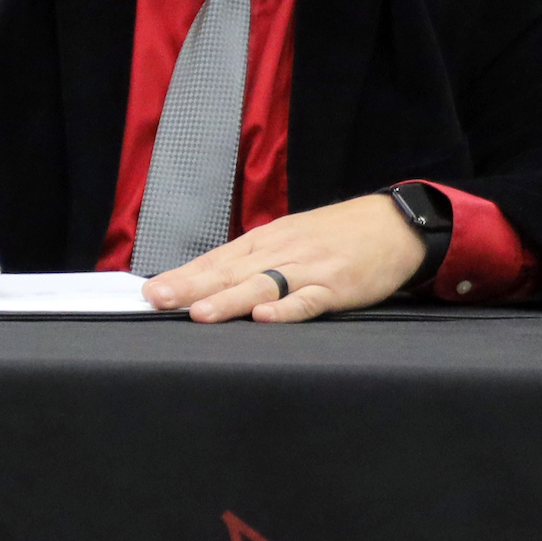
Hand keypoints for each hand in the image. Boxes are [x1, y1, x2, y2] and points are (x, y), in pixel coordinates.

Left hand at [140, 193, 424, 322]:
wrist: (392, 223)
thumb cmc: (333, 236)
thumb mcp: (286, 240)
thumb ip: (249, 263)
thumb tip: (204, 284)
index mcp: (263, 243)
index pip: (215, 260)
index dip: (182, 276)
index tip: (149, 292)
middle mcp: (280, 253)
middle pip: (229, 272)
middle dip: (191, 287)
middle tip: (157, 300)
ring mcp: (309, 269)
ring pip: (262, 285)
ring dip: (230, 300)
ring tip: (200, 314)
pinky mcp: (337, 286)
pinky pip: (309, 299)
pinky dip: (288, 309)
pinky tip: (265, 317)